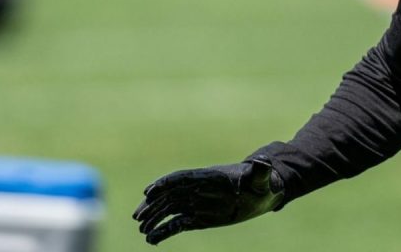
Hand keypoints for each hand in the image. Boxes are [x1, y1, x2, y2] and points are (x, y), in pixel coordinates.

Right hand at [133, 157, 283, 244]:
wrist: (261, 194)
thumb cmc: (261, 184)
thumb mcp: (261, 179)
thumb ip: (260, 171)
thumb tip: (263, 162)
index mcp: (209, 178)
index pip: (182, 178)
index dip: (165, 184)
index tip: (148, 192)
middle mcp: (198, 190)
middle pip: (169, 195)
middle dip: (152, 204)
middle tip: (137, 217)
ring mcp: (196, 204)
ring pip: (169, 209)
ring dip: (154, 217)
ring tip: (141, 229)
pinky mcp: (198, 218)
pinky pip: (177, 224)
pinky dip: (164, 231)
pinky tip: (152, 239)